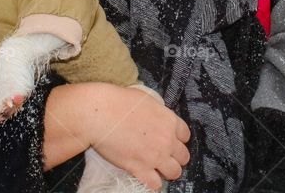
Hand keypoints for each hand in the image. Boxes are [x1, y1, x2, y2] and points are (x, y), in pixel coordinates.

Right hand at [46, 83, 189, 190]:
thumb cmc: (118, 101)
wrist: (99, 114)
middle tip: (163, 156)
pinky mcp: (140, 168)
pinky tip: (147, 178)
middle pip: (183, 156)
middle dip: (175, 157)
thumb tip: (156, 116)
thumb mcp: (145, 99)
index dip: (177, 139)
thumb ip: (157, 111)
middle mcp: (167, 140)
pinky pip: (155, 184)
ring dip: (167, 171)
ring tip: (157, 168)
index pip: (185, 135)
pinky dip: (152, 183)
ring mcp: (155, 156)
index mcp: (169, 120)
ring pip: (174, 172)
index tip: (170, 141)